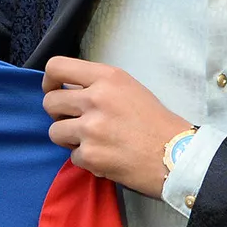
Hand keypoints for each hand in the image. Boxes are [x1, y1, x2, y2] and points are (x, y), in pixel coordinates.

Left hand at [41, 57, 191, 196]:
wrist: (177, 156)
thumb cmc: (156, 122)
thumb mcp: (128, 89)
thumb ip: (98, 85)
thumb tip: (67, 91)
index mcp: (107, 78)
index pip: (56, 67)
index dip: (48, 81)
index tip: (53, 90)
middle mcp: (96, 99)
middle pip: (50, 102)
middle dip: (58, 114)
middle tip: (75, 122)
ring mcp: (91, 128)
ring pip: (54, 131)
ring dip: (69, 139)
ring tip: (92, 141)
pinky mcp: (90, 155)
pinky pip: (72, 156)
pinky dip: (86, 159)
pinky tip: (106, 157)